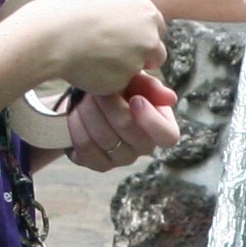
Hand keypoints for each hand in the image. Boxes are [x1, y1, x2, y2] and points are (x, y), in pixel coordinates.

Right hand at [25, 0, 167, 96]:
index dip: (141, 33)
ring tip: (93, 57)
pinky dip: (105, 80)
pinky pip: (117, 84)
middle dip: (138, 55)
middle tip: (110, 51)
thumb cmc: (66, 8)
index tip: (126, 36)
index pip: (157, 27)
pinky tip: (86, 67)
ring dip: (120, 67)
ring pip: (135, 70)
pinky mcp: (122, 81)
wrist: (49, 35)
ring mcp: (137, 61)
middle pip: (155, 52)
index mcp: (146, 11)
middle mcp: (149, 37)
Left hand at [62, 71, 179, 170]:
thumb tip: (169, 98)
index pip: (168, 136)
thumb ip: (151, 86)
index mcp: (162, 128)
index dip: (151, 119)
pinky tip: (76, 113)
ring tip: (84, 97)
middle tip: (97, 87)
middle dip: (109, 103)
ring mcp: (123, 159)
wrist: (94, 102)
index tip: (135, 99)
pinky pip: (86, 149)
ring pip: (104, 138)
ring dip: (89, 112)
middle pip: (128, 129)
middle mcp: (145, 148)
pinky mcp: (100, 164)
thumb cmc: (122, 90)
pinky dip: (77, 127)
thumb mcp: (137, 82)